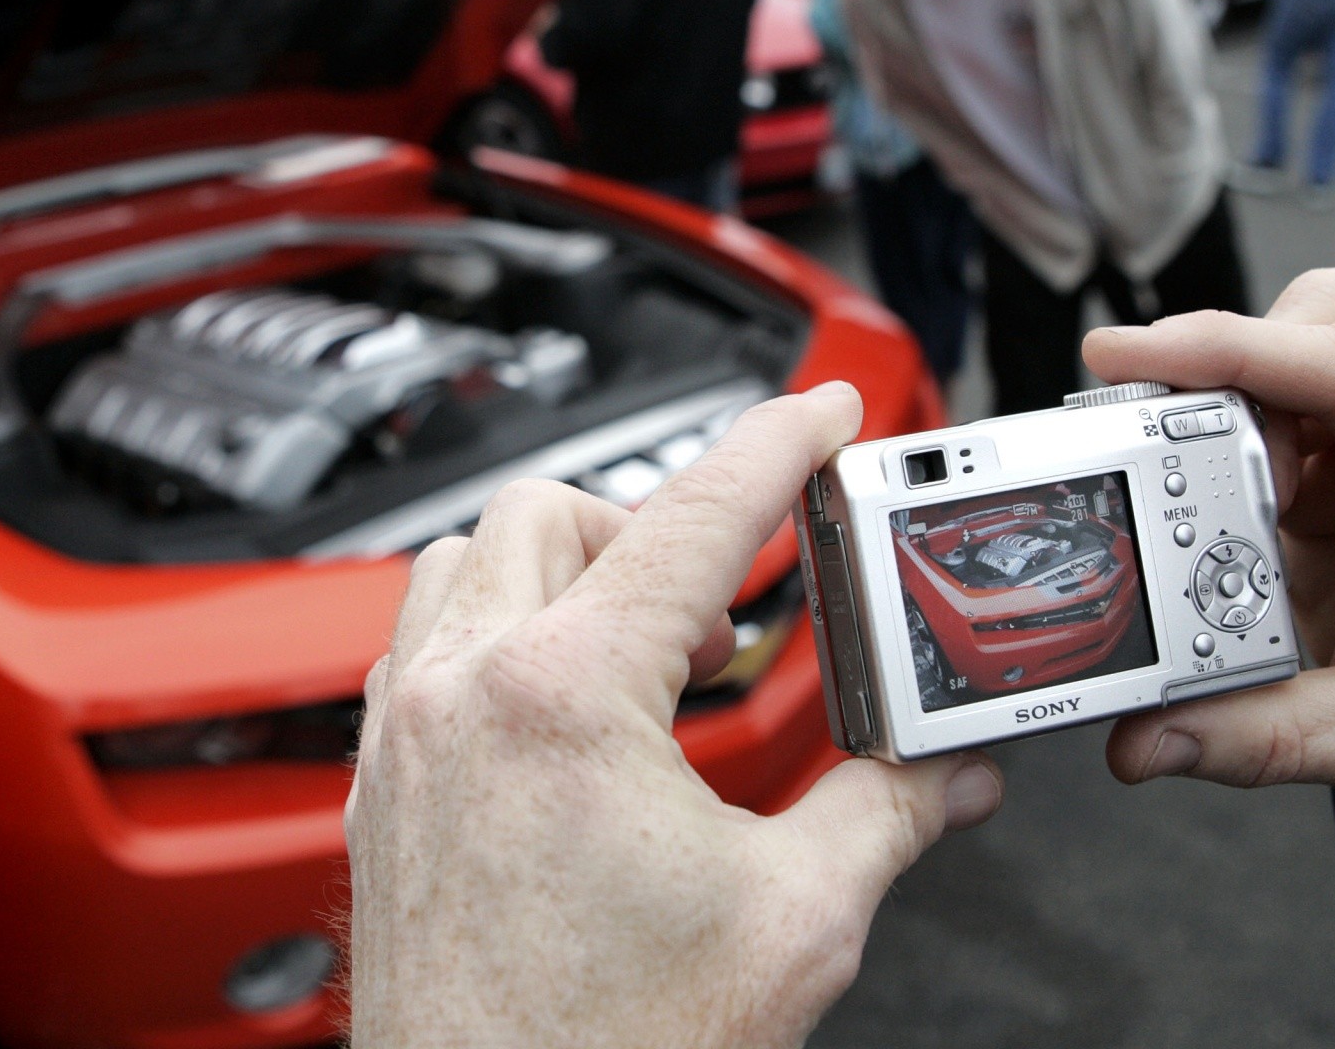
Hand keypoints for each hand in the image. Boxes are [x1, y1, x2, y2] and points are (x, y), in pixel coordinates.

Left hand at [344, 383, 1004, 1048]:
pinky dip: (491, 630)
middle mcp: (465, 693)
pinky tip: (554, 698)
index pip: (694, 516)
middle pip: (555, 511)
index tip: (819, 414)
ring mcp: (409, 738)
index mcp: (566, 696)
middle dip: (655, 524)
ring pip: (465, 561)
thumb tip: (950, 771)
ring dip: (560, 568)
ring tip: (642, 644)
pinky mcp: (383, 788)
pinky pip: (417, 644)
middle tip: (733, 600)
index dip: (776, 446)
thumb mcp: (793, 920)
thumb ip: (887, 813)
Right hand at [1084, 268, 1334, 809]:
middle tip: (1178, 445)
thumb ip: (1267, 733)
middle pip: (1330, 325)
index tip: (1138, 352)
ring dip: (1229, 405)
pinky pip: (1276, 407)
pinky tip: (1221, 505)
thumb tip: (1151, 735)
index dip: (1241, 348)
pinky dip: (1225, 440)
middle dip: (1234, 366)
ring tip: (1212, 487)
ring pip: (1299, 350)